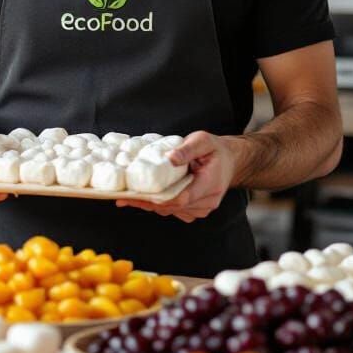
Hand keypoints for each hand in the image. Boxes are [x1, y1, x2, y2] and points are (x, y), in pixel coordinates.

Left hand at [117, 130, 239, 222]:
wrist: (229, 162)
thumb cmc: (215, 150)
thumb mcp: (203, 141)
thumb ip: (187, 149)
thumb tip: (170, 158)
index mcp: (210, 184)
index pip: (182, 198)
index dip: (159, 198)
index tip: (138, 195)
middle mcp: (207, 201)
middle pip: (173, 207)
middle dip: (147, 202)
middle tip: (123, 196)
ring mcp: (202, 209)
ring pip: (171, 211)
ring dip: (150, 204)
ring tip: (128, 196)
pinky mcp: (195, 211)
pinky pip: (174, 211)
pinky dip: (159, 204)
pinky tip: (144, 197)